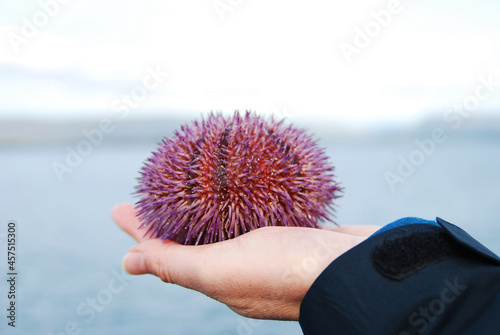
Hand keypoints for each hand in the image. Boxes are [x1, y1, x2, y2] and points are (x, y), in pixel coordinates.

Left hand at [112, 203, 379, 320]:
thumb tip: (127, 263)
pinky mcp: (295, 233)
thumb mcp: (221, 269)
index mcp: (220, 279)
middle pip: (196, 234)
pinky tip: (246, 179)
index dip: (142, 229)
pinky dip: (249, 196)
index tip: (119, 205)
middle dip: (172, 213)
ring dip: (211, 202)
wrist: (358, 268)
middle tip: (155, 185)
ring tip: (194, 179)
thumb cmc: (288, 271)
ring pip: (231, 221)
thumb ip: (176, 265)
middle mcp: (242, 267)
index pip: (167, 251)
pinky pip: (263, 211)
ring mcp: (271, 250)